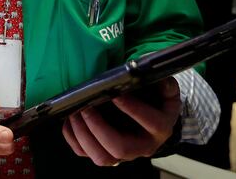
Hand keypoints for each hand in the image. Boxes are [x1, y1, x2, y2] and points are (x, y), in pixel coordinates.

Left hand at [62, 77, 180, 166]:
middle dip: (99, 128)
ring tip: (74, 114)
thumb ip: (165, 83)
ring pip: (101, 157)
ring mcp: (123, 154)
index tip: (116, 96)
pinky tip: (69, 121)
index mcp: (160, 128)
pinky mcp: (106, 154)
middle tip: (86, 108)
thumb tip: (158, 78)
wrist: (152, 119)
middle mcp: (142, 146)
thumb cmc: (156, 102)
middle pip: (120, 148)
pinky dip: (73, 138)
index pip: (151, 123)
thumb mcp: (165, 90)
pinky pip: (85, 153)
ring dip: (84, 136)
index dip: (134, 110)